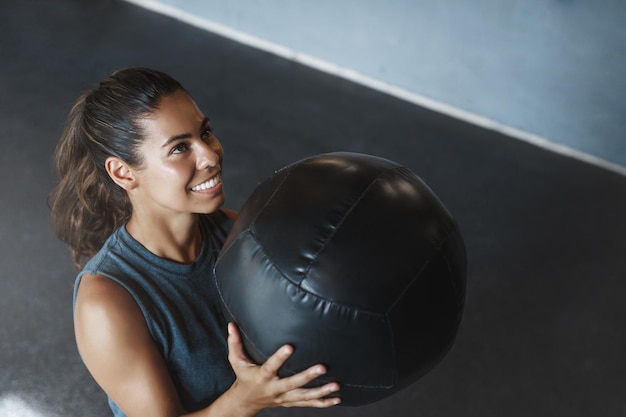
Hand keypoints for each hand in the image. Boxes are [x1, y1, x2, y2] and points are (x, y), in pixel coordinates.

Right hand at [226, 322, 340, 413]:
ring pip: (304, 396)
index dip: (279, 357)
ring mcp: (284, 397)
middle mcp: (275, 388)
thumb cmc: (243, 377)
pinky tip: (337, 399)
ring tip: (336, 386)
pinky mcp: (291, 402)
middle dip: (308, 376)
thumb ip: (235, 343)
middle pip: (293, 384)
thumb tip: (231, 324)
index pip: (271, 366)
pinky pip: (309, 404)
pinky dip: (323, 403)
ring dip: (321, 392)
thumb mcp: (236, 361)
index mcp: (262, 377)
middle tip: (323, 367)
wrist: (245, 402)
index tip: (290, 346)